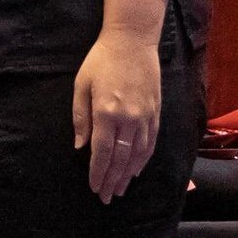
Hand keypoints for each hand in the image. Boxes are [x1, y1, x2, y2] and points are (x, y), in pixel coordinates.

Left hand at [72, 32, 161, 203]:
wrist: (132, 40)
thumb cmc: (101, 60)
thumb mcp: (82, 85)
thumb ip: (81, 118)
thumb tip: (81, 147)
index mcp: (107, 112)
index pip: (102, 152)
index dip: (98, 172)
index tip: (94, 187)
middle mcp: (129, 118)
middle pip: (121, 158)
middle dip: (112, 180)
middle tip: (106, 197)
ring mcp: (145, 116)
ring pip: (138, 154)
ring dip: (128, 175)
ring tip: (120, 189)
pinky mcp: (156, 112)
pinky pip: (150, 142)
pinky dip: (143, 159)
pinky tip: (136, 169)